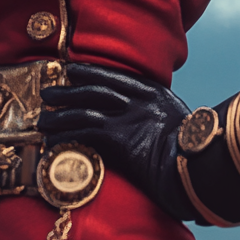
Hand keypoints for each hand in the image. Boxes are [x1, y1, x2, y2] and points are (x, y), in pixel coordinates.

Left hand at [38, 63, 193, 220]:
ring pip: (84, 108)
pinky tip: (50, 141)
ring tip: (42, 119)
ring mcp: (129, 118)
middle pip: (96, 88)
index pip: (117, 77)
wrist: (198, 169)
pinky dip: (64, 136)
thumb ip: (162, 120)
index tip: (73, 70)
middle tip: (49, 92)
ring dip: (60, 114)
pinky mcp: (119, 138)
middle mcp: (140, 100)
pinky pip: (83, 133)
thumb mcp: (181, 126)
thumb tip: (150, 128)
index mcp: (156, 94)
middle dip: (69, 89)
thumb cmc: (192, 155)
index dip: (91, 72)